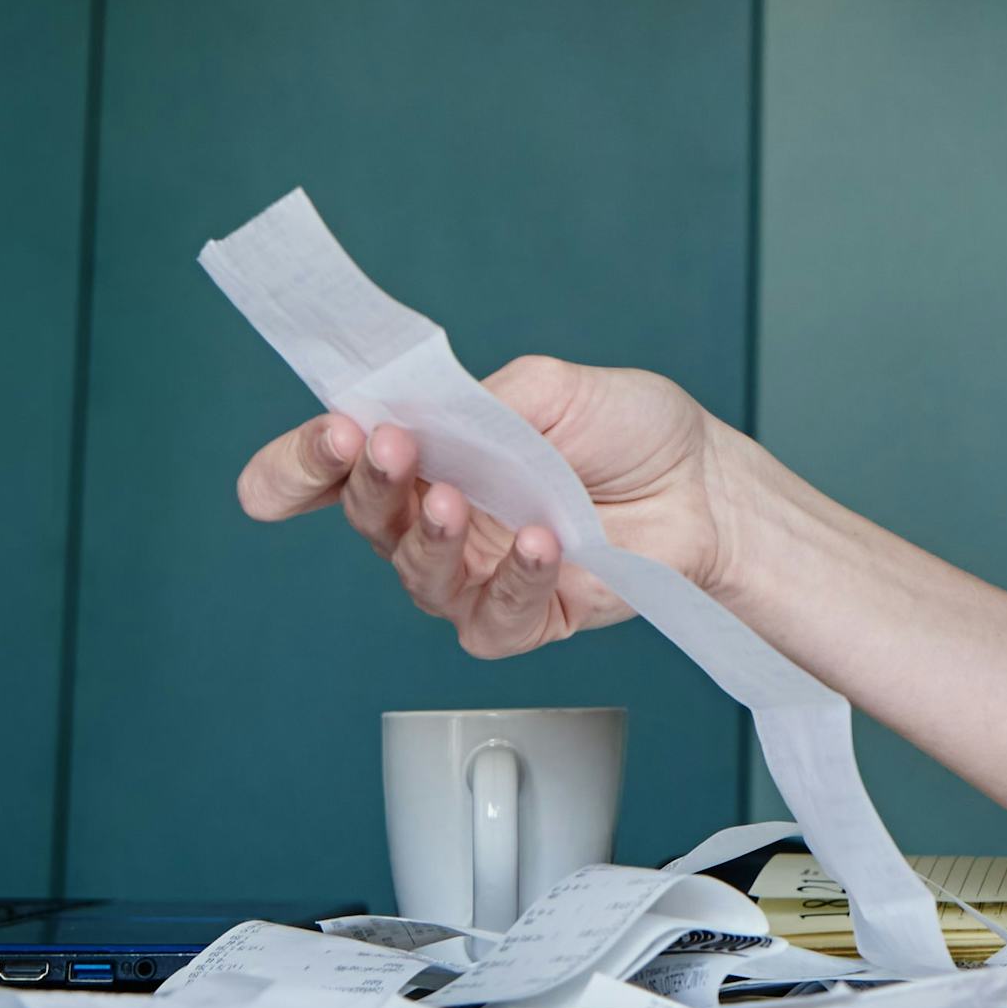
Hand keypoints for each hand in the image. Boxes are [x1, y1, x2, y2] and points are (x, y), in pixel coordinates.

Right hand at [232, 358, 735, 658]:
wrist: (706, 484)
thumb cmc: (630, 430)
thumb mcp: (553, 389)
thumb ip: (483, 402)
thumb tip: (428, 416)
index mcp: (431, 455)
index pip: (336, 468)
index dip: (300, 464)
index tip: (322, 437)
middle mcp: (440, 519)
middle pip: (371, 519)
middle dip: (368, 484)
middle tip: (385, 447)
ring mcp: (476, 575)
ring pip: (419, 576)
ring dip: (431, 538)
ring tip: (458, 502)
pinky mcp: (521, 618)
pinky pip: (493, 618)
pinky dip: (514, 581)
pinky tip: (542, 545)